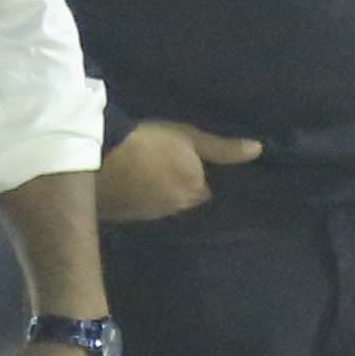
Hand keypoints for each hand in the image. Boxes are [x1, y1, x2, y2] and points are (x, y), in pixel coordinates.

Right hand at [93, 118, 260, 224]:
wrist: (96, 157)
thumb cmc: (149, 143)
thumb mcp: (188, 138)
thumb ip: (222, 149)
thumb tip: (258, 150)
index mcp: (194, 193)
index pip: (206, 191)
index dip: (201, 179)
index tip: (194, 167)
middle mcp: (174, 210)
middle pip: (184, 200)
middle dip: (180, 188)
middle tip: (169, 168)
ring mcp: (146, 216)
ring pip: (160, 205)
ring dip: (158, 193)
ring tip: (148, 175)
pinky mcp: (122, 217)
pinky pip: (136, 208)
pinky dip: (136, 198)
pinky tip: (129, 185)